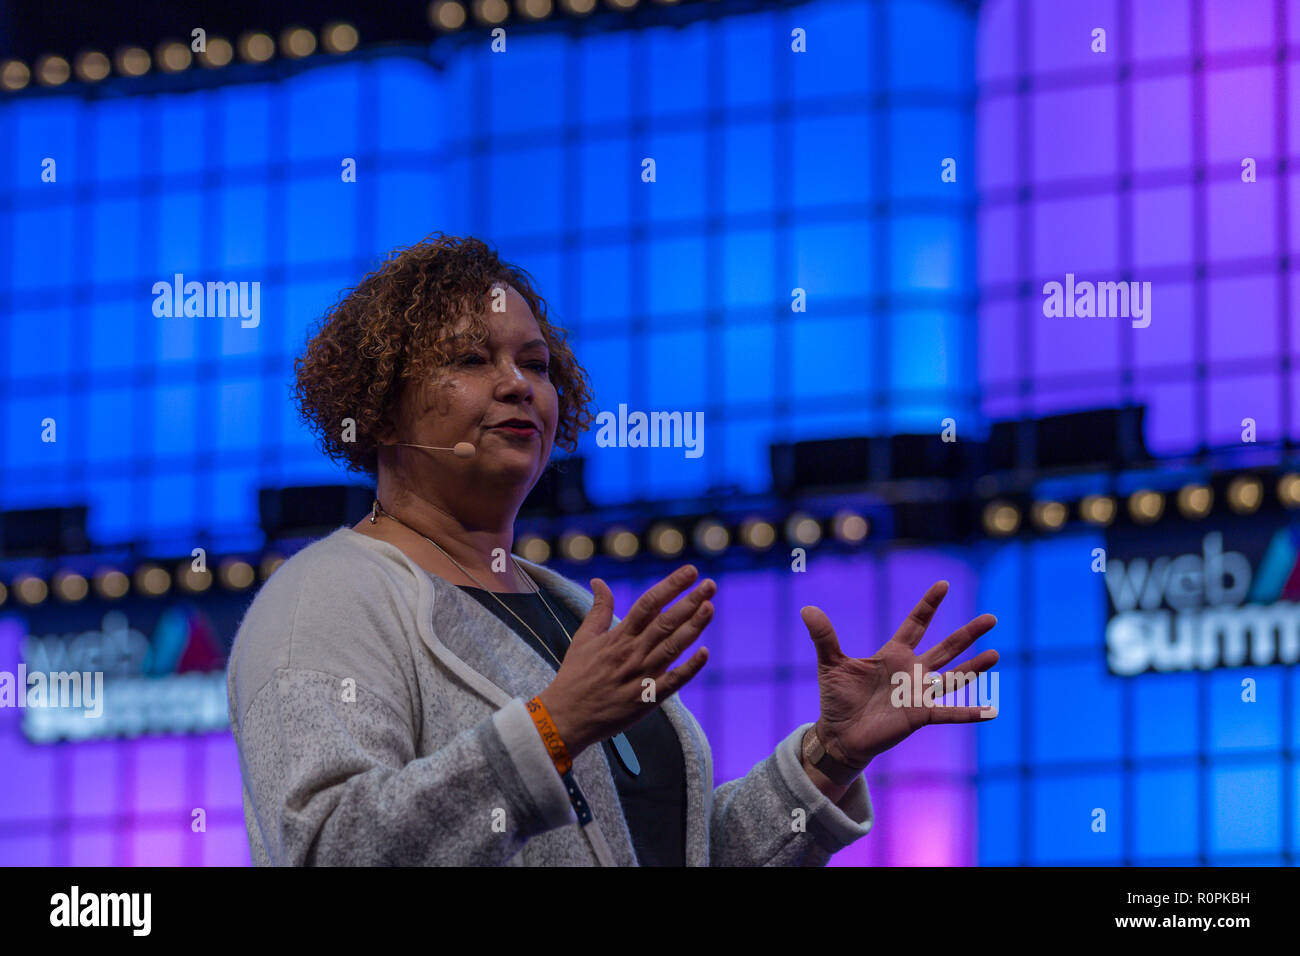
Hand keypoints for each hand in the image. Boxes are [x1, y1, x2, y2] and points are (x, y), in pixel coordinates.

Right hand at [538, 565, 714, 756]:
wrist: (566, 717)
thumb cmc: (575, 676)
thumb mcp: (583, 638)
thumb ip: (598, 610)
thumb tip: (598, 581)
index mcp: (618, 637)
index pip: (649, 604)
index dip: (671, 586)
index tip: (690, 571)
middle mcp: (632, 653)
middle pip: (666, 622)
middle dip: (690, 601)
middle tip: (710, 585)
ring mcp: (641, 676)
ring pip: (673, 647)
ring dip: (693, 627)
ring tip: (710, 607)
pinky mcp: (647, 699)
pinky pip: (673, 682)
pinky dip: (689, 668)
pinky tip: (705, 653)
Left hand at [800, 580, 997, 769]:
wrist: (839, 734)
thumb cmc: (838, 698)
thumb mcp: (831, 663)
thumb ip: (824, 636)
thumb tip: (806, 609)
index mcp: (893, 654)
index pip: (916, 624)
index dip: (928, 605)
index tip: (943, 584)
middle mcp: (912, 671)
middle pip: (946, 647)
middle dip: (967, 633)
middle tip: (991, 618)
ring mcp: (919, 693)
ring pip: (954, 677)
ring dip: (975, 668)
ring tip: (995, 654)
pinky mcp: (919, 715)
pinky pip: (949, 712)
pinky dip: (969, 712)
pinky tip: (992, 711)